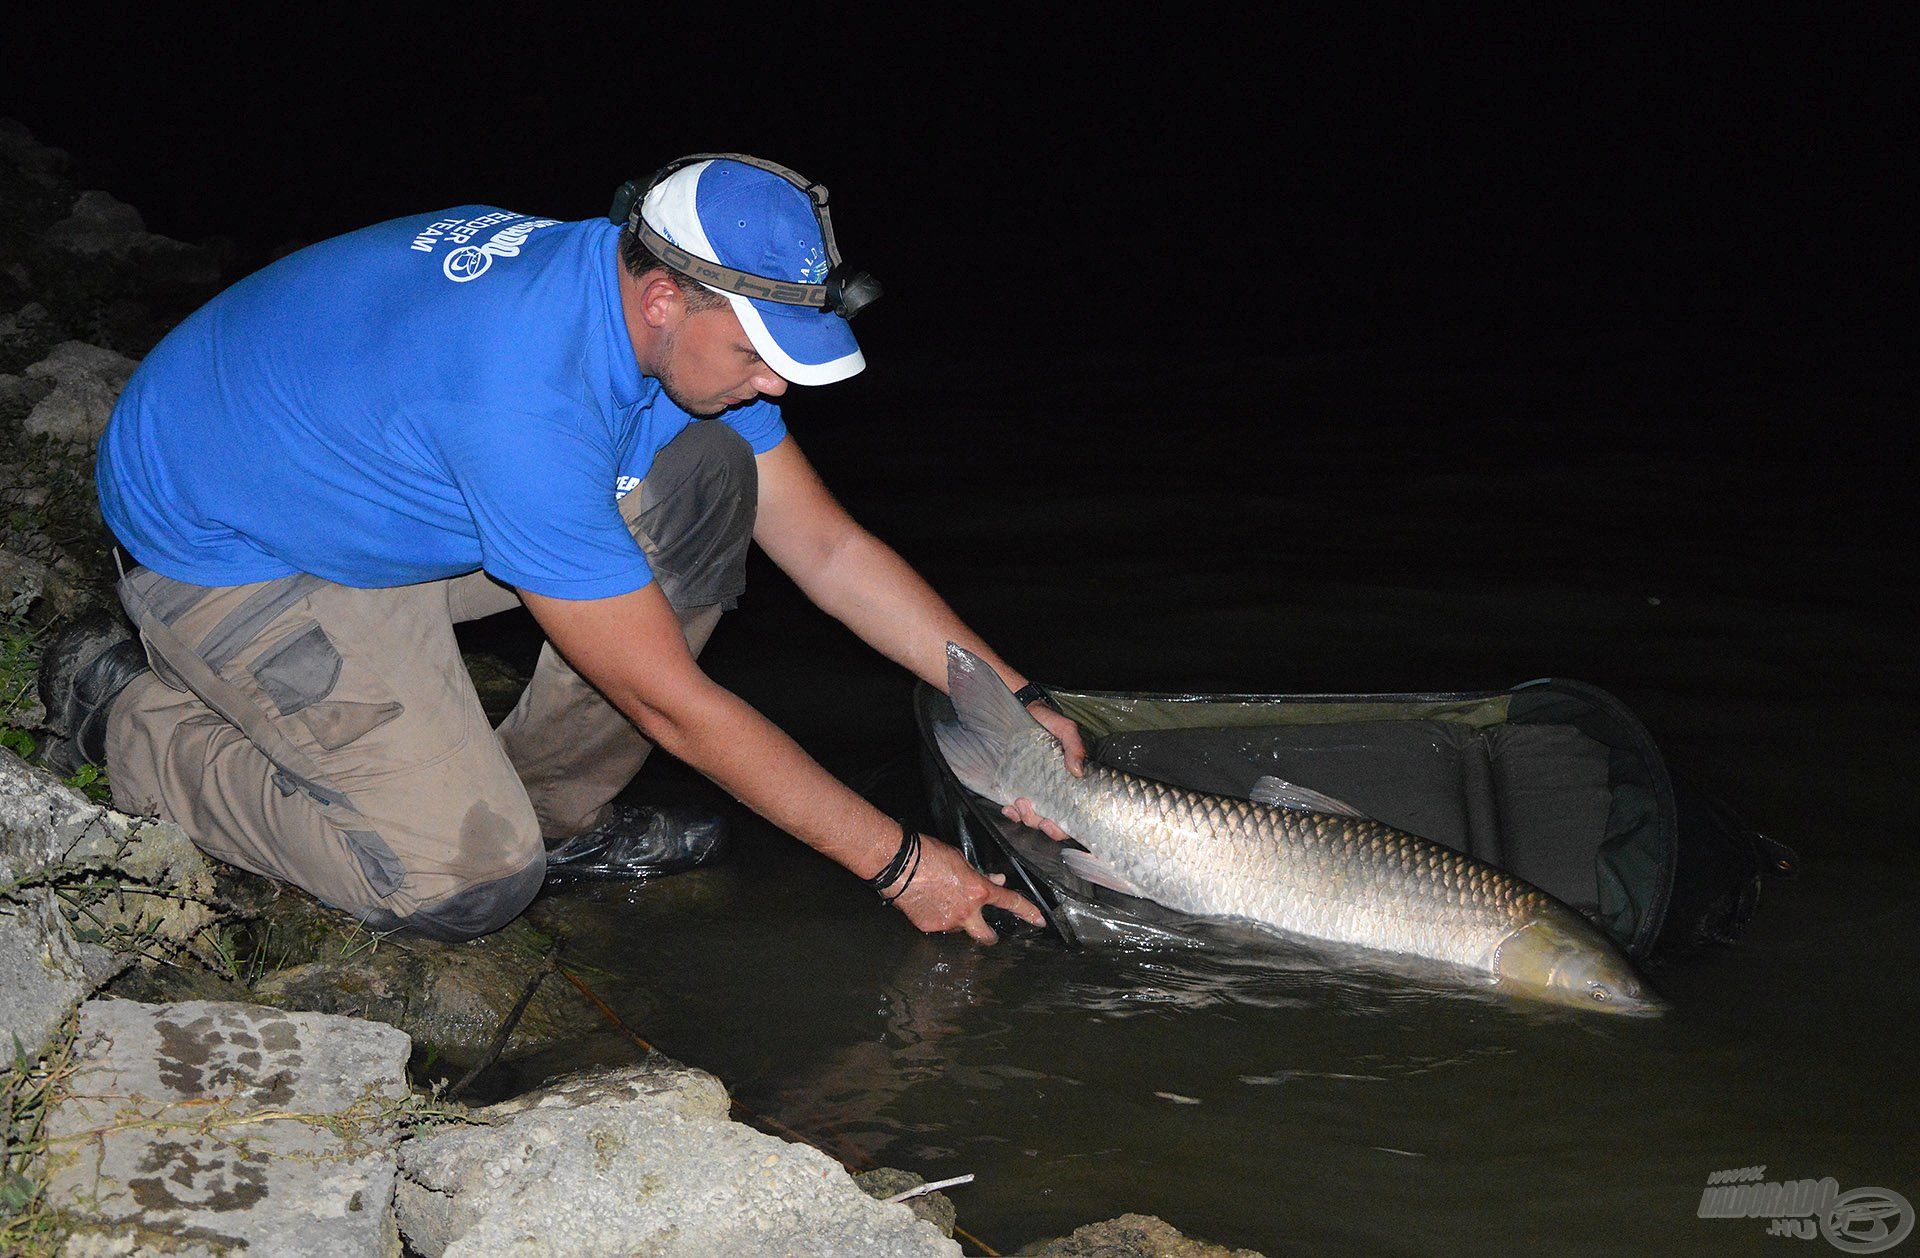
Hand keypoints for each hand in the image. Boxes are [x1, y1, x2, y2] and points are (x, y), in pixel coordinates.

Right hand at [888, 833, 1045, 943]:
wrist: (898, 865)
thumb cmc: (930, 855)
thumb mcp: (961, 861)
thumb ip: (979, 875)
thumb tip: (995, 880)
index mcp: (978, 892)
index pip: (1010, 903)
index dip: (1027, 912)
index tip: (1039, 921)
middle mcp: (966, 913)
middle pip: (985, 936)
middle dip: (989, 936)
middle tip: (988, 933)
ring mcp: (947, 923)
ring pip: (958, 928)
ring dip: (956, 919)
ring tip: (941, 901)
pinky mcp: (928, 927)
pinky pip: (938, 925)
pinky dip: (937, 917)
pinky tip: (926, 903)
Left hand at [999, 702, 1082, 841]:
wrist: (1023, 710)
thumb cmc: (1047, 720)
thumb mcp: (1065, 729)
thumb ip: (1075, 746)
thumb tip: (1078, 772)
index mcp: (1070, 783)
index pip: (1072, 816)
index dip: (1062, 828)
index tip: (1050, 823)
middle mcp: (1054, 791)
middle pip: (1050, 822)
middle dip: (1038, 823)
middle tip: (1028, 808)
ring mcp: (1035, 790)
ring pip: (1032, 818)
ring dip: (1024, 817)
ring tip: (1018, 804)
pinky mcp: (1018, 786)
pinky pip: (1016, 808)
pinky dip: (1012, 812)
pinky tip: (1008, 808)